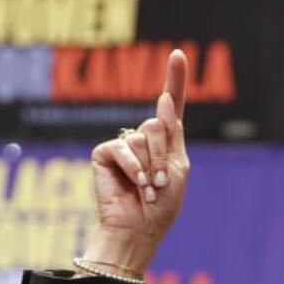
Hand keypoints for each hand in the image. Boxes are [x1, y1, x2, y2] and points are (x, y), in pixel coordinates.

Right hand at [83, 49, 189, 273]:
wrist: (139, 229)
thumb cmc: (161, 205)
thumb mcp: (177, 167)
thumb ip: (172, 133)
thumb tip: (163, 99)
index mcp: (166, 142)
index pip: (171, 106)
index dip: (175, 79)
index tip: (180, 54)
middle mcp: (143, 139)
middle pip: (158, 124)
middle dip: (163, 155)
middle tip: (161, 181)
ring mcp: (123, 145)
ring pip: (142, 136)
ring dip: (151, 166)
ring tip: (147, 188)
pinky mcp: (104, 153)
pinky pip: (123, 148)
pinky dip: (133, 168)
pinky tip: (135, 185)